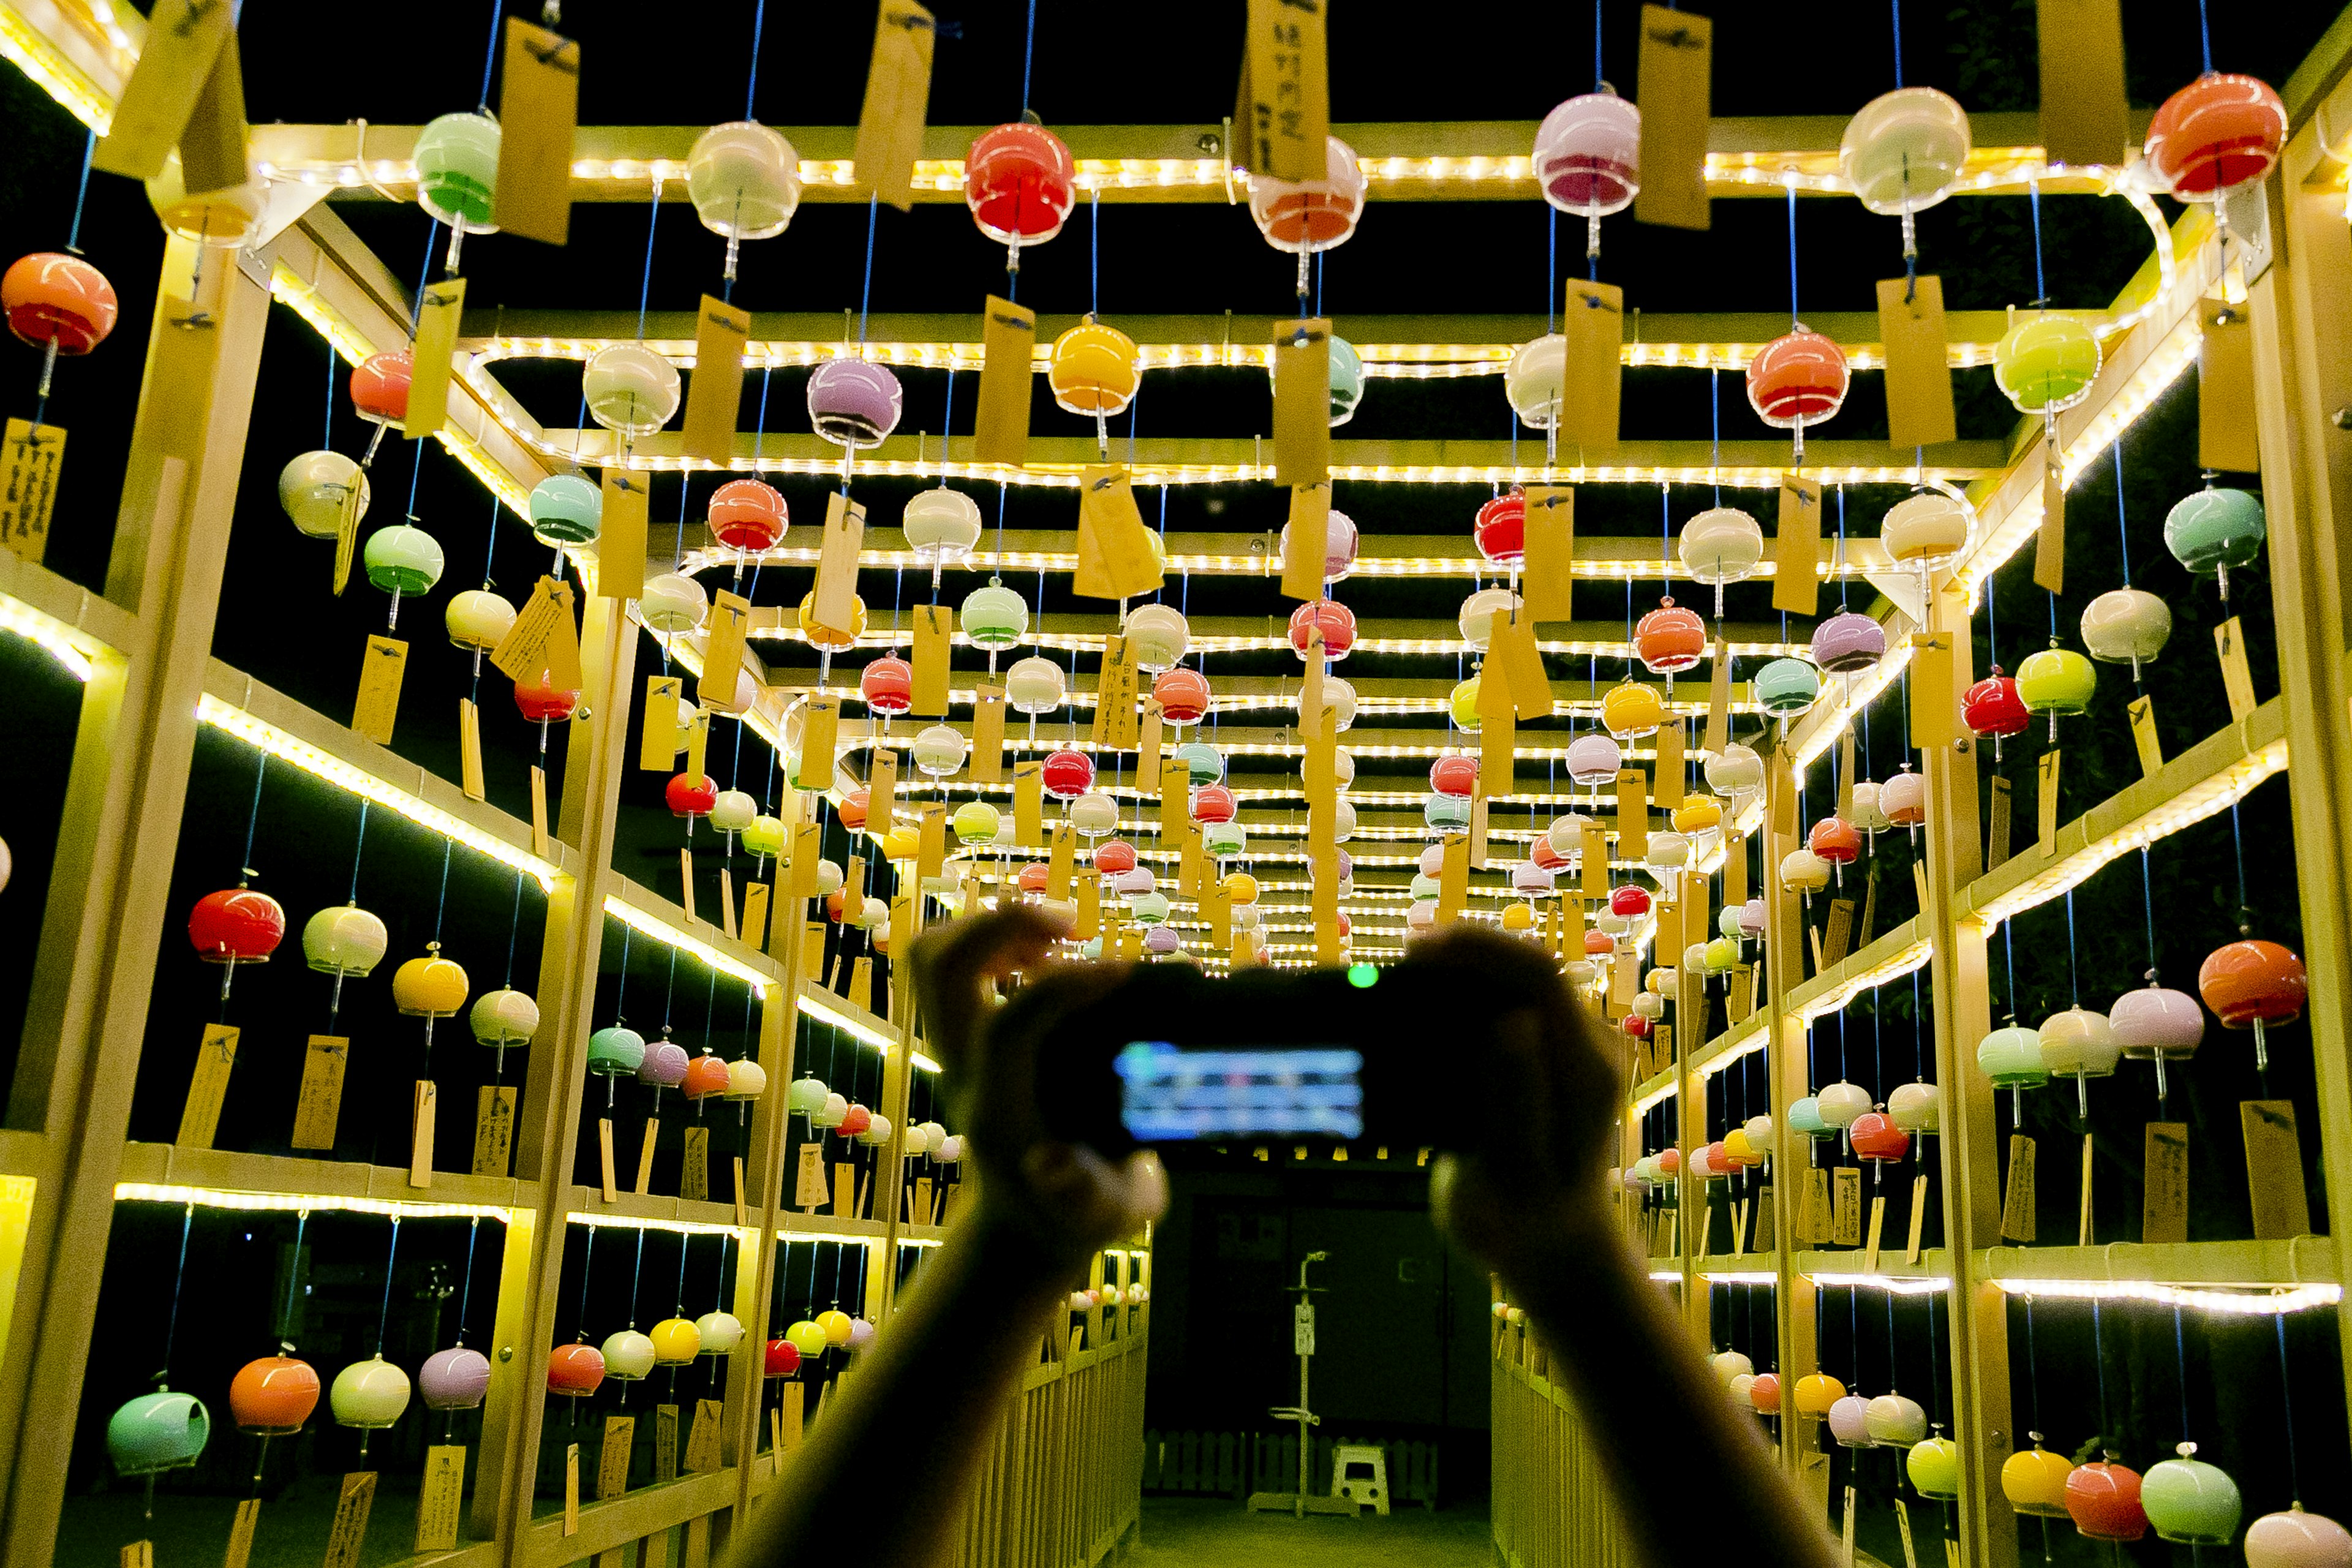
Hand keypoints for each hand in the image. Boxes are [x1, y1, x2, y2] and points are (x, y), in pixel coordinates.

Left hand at [910, 907, 1167, 1280]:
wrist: (1028, 1221)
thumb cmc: (1082, 1213)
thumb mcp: (1104, 1215)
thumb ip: (1084, 1192)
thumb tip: (1050, 1162)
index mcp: (998, 1108)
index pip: (1010, 1023)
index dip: (1066, 985)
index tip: (1125, 971)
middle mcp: (962, 1069)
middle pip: (940, 967)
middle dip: (1003, 923)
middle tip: (1072, 929)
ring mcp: (954, 1048)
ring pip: (933, 954)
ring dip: (991, 924)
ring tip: (1059, 937)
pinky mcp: (962, 1034)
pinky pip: (953, 959)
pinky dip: (995, 937)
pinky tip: (1053, 955)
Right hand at [1420, 928, 1631, 1292]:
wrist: (1551, 1246)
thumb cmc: (1526, 1222)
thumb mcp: (1516, 1177)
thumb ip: (1516, 1102)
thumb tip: (1510, 1021)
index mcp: (1585, 1069)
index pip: (1539, 980)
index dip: (1481, 951)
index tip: (1417, 949)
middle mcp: (1588, 1048)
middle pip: (1529, 971)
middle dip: (1468, 951)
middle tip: (1402, 956)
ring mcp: (1570, 1050)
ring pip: (1516, 984)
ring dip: (1465, 970)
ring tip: (1406, 975)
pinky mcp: (1547, 1058)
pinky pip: (1506, 1007)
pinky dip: (1465, 996)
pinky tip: (1426, 1003)